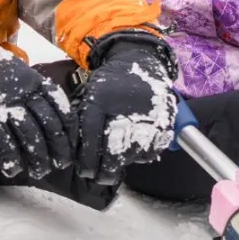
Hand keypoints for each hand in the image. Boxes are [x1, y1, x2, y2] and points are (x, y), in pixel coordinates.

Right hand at [0, 19, 71, 179]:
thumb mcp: (22, 74)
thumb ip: (36, 92)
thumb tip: (52, 118)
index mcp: (36, 82)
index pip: (61, 108)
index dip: (69, 130)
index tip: (72, 145)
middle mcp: (25, 91)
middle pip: (49, 124)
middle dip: (58, 147)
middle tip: (60, 164)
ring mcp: (6, 101)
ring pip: (28, 133)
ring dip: (36, 156)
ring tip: (40, 171)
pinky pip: (1, 137)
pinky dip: (8, 156)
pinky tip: (13, 169)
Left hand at [74, 30, 178, 184]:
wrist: (139, 61)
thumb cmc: (109, 83)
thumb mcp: (90, 95)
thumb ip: (83, 121)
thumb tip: (74, 153)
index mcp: (99, 100)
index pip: (90, 138)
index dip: (86, 160)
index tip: (84, 172)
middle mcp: (122, 107)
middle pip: (112, 149)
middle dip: (104, 171)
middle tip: (99, 178)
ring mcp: (145, 114)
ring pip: (132, 152)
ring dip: (122, 165)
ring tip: (114, 168)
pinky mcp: (163, 119)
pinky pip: (152, 148)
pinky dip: (142, 156)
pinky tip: (133, 154)